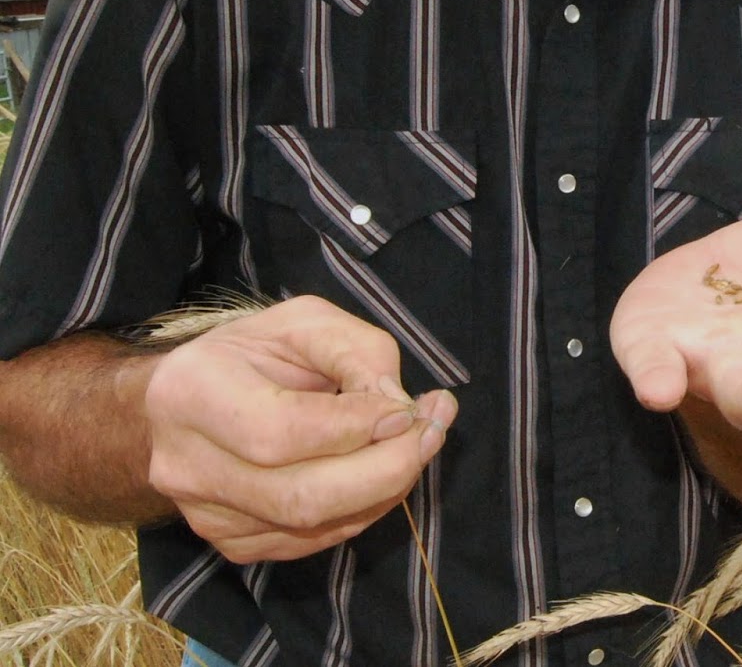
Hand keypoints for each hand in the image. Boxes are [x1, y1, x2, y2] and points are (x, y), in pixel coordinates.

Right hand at [142, 296, 457, 562]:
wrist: (184, 401)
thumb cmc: (252, 352)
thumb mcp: (305, 321)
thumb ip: (356, 351)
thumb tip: (398, 408)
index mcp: (194, 393)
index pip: (280, 432)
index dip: (355, 427)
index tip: (409, 407)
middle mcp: (188, 465)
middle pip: (301, 496)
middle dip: (387, 468)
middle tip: (433, 430)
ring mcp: (207, 514)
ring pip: (312, 525)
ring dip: (385, 488)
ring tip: (419, 442)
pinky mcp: (231, 543)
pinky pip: (312, 541)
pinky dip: (361, 508)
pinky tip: (379, 470)